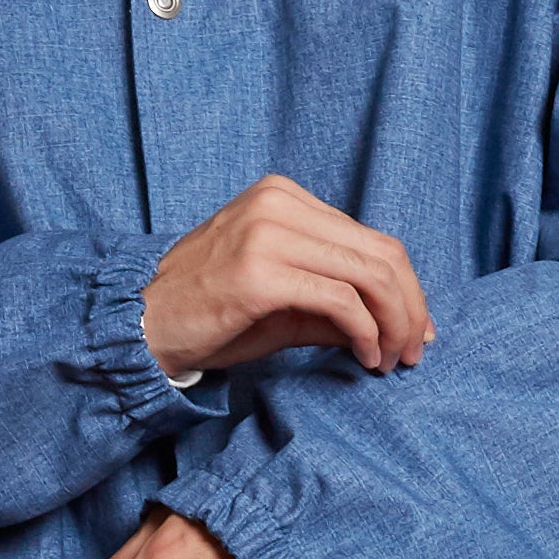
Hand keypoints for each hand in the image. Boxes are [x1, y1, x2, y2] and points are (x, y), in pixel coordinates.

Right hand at [143, 174, 430, 380]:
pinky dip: (365, 333)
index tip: (417, 330)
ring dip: (394, 324)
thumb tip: (398, 323)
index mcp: (284, 197)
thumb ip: (337, 300)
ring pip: (368, 274)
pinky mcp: (260, 273)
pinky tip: (365, 358)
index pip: (371, 238)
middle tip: (415, 351)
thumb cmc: (207, 313)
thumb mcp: (283, 299)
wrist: (140, 325)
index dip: (406, 287)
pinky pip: (339, 300)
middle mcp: (279, 203)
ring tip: (392, 360)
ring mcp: (269, 233)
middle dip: (410, 307)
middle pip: (380, 253)